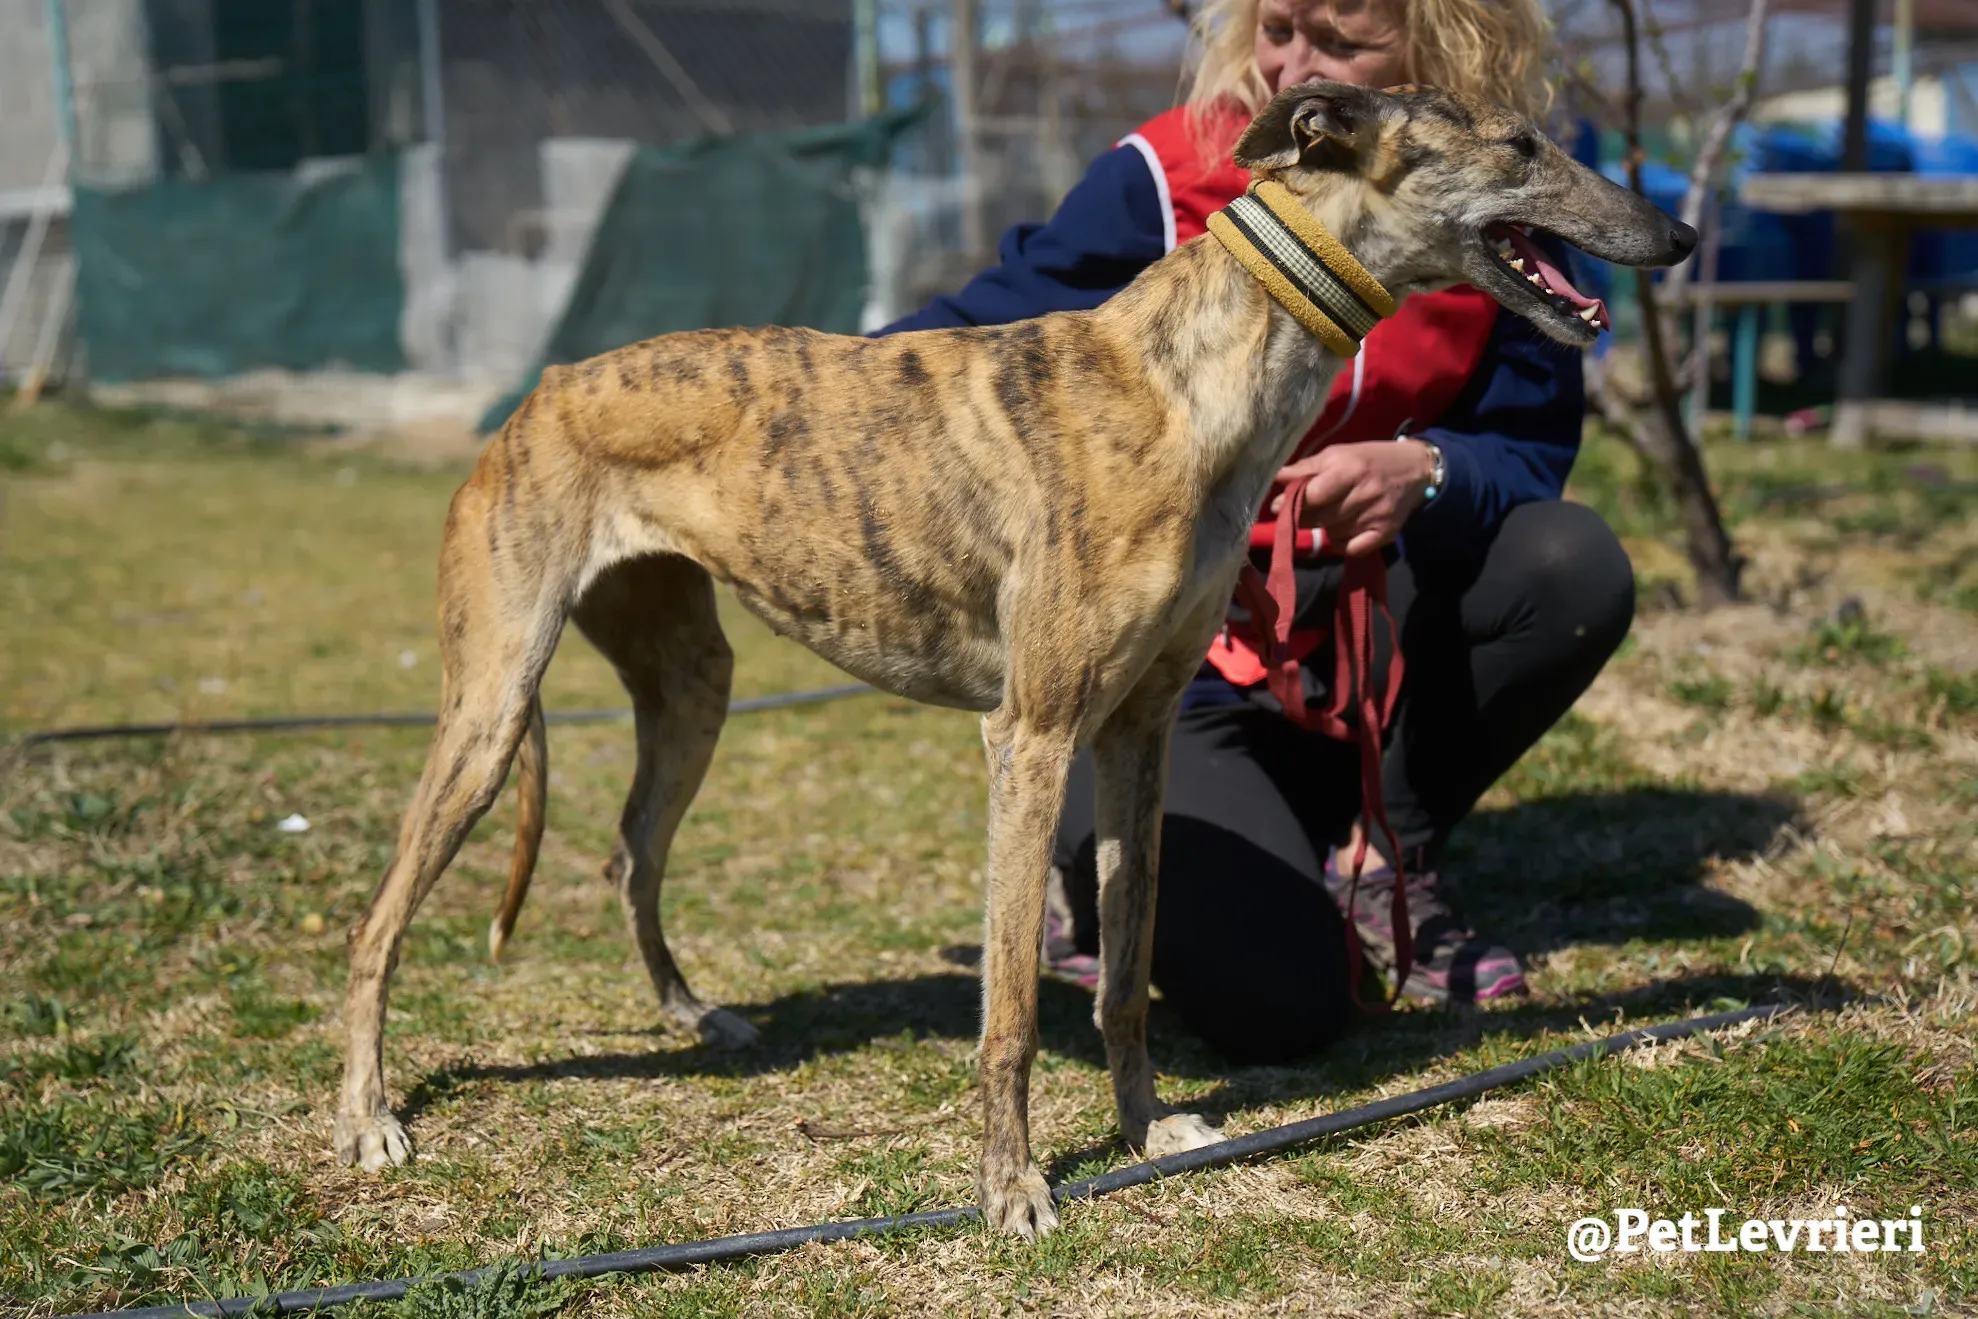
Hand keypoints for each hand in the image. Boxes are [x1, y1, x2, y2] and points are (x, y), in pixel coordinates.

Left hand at [1268, 440, 1435, 556]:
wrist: (1415, 469)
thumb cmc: (1368, 459)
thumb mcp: (1338, 454)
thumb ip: (1306, 468)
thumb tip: (1275, 477)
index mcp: (1350, 469)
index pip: (1314, 494)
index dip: (1291, 502)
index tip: (1277, 506)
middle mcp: (1365, 494)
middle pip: (1320, 518)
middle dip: (1303, 517)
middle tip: (1300, 512)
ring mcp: (1377, 516)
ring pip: (1333, 534)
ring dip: (1324, 527)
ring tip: (1330, 513)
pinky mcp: (1386, 533)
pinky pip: (1351, 549)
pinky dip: (1340, 543)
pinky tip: (1342, 530)